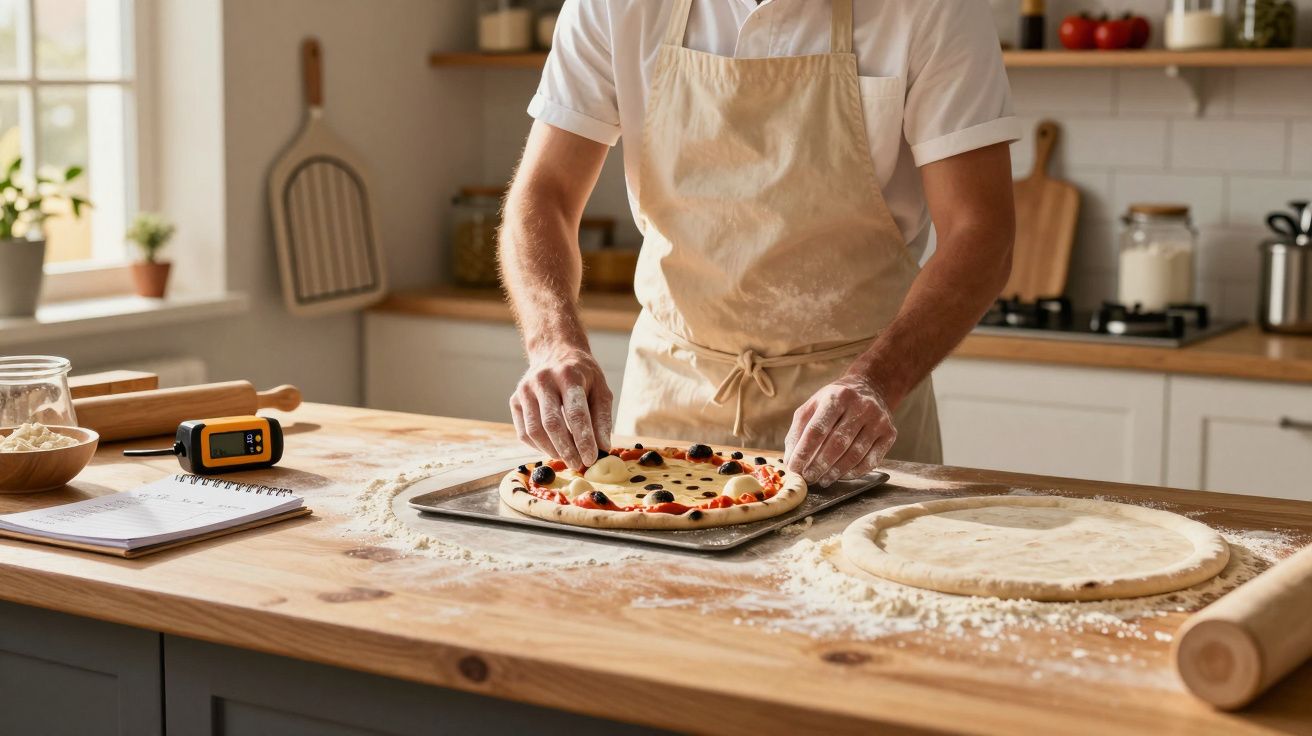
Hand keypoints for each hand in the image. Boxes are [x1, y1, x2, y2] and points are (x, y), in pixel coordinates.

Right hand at [510, 346, 612, 469]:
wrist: (554, 352)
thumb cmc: (582, 375)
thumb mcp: (600, 388)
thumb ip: (603, 418)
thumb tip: (603, 448)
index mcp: (568, 375)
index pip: (576, 413)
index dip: (584, 439)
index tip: (591, 459)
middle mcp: (543, 380)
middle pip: (552, 423)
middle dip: (566, 449)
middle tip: (578, 465)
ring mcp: (525, 390)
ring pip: (535, 430)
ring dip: (551, 450)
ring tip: (567, 458)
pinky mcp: (514, 400)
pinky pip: (524, 432)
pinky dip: (538, 446)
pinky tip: (552, 448)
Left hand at [784, 374, 895, 485]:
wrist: (870, 388)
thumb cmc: (835, 401)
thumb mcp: (813, 406)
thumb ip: (799, 431)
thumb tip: (792, 460)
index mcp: (837, 396)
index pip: (817, 429)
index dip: (804, 452)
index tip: (795, 468)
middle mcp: (860, 406)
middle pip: (837, 444)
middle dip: (820, 465)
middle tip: (809, 479)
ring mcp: (878, 420)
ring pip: (855, 455)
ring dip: (836, 472)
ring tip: (823, 480)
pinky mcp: (890, 433)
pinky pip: (871, 460)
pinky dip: (854, 473)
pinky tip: (841, 476)